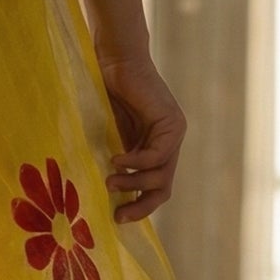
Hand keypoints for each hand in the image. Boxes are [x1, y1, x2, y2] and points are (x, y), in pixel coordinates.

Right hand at [98, 49, 186, 222]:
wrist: (115, 60)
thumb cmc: (105, 94)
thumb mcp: (111, 135)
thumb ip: (116, 159)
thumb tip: (104, 194)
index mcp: (156, 149)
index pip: (156, 188)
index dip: (140, 206)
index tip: (118, 218)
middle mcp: (170, 143)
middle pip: (164, 188)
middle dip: (142, 205)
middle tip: (118, 215)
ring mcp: (174, 133)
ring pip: (161, 175)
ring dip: (134, 183)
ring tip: (110, 182)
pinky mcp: (172, 123)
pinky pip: (156, 154)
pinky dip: (135, 162)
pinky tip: (116, 160)